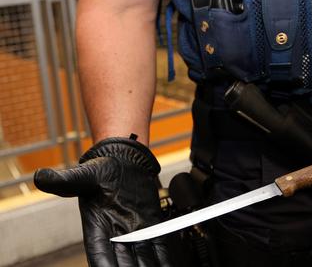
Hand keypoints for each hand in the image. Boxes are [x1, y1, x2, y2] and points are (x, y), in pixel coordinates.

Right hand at [34, 137, 173, 266]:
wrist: (125, 161)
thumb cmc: (102, 169)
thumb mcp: (83, 175)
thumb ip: (64, 180)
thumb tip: (41, 176)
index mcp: (97, 228)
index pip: (100, 254)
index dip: (105, 265)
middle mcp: (117, 236)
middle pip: (124, 263)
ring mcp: (136, 234)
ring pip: (143, 260)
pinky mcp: (152, 227)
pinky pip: (159, 248)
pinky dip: (164, 260)